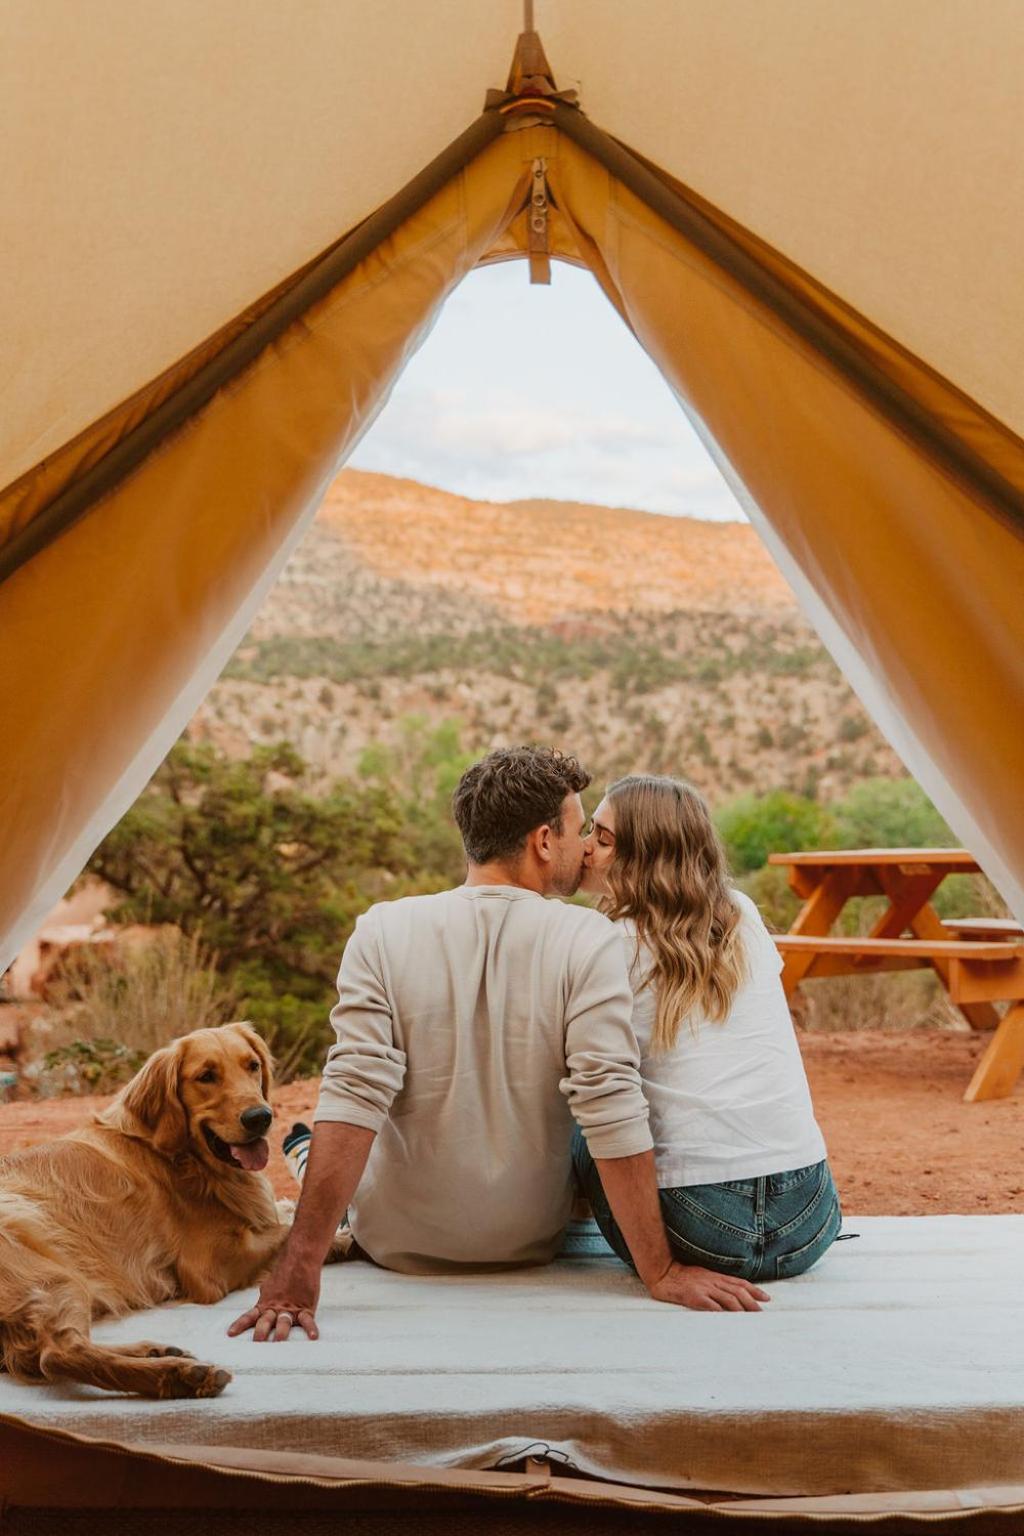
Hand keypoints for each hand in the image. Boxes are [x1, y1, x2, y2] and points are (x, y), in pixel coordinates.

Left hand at [227, 1255, 321, 1340]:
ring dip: (281, 1332)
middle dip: (260, 1332)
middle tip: (256, 1343)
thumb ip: (264, 1299)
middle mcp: (275, 1308)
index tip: (230, 1334)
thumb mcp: (269, 1287)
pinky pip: (307, 1320)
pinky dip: (311, 1329)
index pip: (249, 1316)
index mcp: (265, 1303)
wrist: (300, 1260)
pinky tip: (313, 1338)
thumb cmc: (284, 1274)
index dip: (239, 1325)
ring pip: (284, 1321)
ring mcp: (291, 1308)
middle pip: (265, 1321)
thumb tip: (257, 1308)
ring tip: (279, 1342)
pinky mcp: (305, 1308)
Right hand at [646, 1260, 770, 1311]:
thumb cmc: (683, 1277)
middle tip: (761, 1314)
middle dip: (752, 1303)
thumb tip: (732, 1294)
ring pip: (727, 1298)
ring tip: (749, 1319)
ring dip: (741, 1309)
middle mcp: (713, 1281)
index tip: (767, 1299)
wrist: (664, 1273)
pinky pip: (709, 1304)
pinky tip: (727, 1319)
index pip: (740, 1283)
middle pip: (737, 1291)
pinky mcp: (693, 1296)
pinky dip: (720, 1311)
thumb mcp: (703, 1276)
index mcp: (716, 1276)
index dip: (754, 1291)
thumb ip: (717, 1284)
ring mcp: (704, 1288)